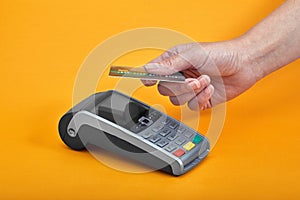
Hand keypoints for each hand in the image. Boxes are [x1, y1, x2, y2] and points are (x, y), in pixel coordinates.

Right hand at [142, 40, 261, 109]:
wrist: (245, 65)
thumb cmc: (221, 53)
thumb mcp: (192, 55)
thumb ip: (169, 64)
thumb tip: (149, 69)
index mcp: (175, 61)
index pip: (154, 71)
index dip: (148, 77)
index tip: (148, 81)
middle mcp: (180, 75)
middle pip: (165, 90)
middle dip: (180, 86)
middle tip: (194, 79)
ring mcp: (190, 89)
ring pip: (177, 100)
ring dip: (193, 92)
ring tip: (206, 81)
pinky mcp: (200, 99)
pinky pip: (192, 106)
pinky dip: (202, 99)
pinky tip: (210, 89)